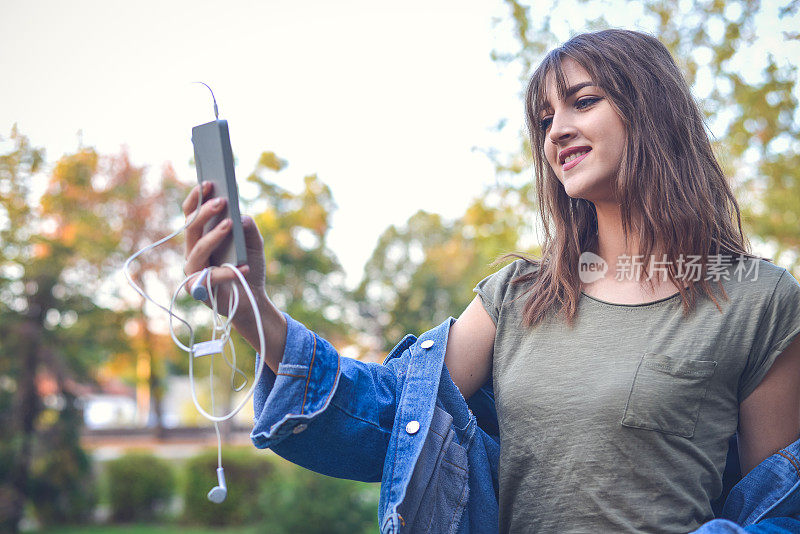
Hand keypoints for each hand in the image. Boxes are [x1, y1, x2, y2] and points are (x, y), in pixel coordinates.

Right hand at [181, 182, 266, 323]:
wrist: (252, 299)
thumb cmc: (249, 268)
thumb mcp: (254, 245)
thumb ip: (249, 229)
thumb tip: (241, 216)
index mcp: (200, 238)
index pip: (191, 214)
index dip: (197, 198)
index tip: (208, 182)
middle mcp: (192, 252)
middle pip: (191, 228)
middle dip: (205, 212)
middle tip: (222, 200)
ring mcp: (193, 271)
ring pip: (197, 249)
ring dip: (214, 235)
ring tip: (230, 224)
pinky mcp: (199, 289)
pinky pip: (210, 277)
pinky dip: (228, 272)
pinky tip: (243, 267)